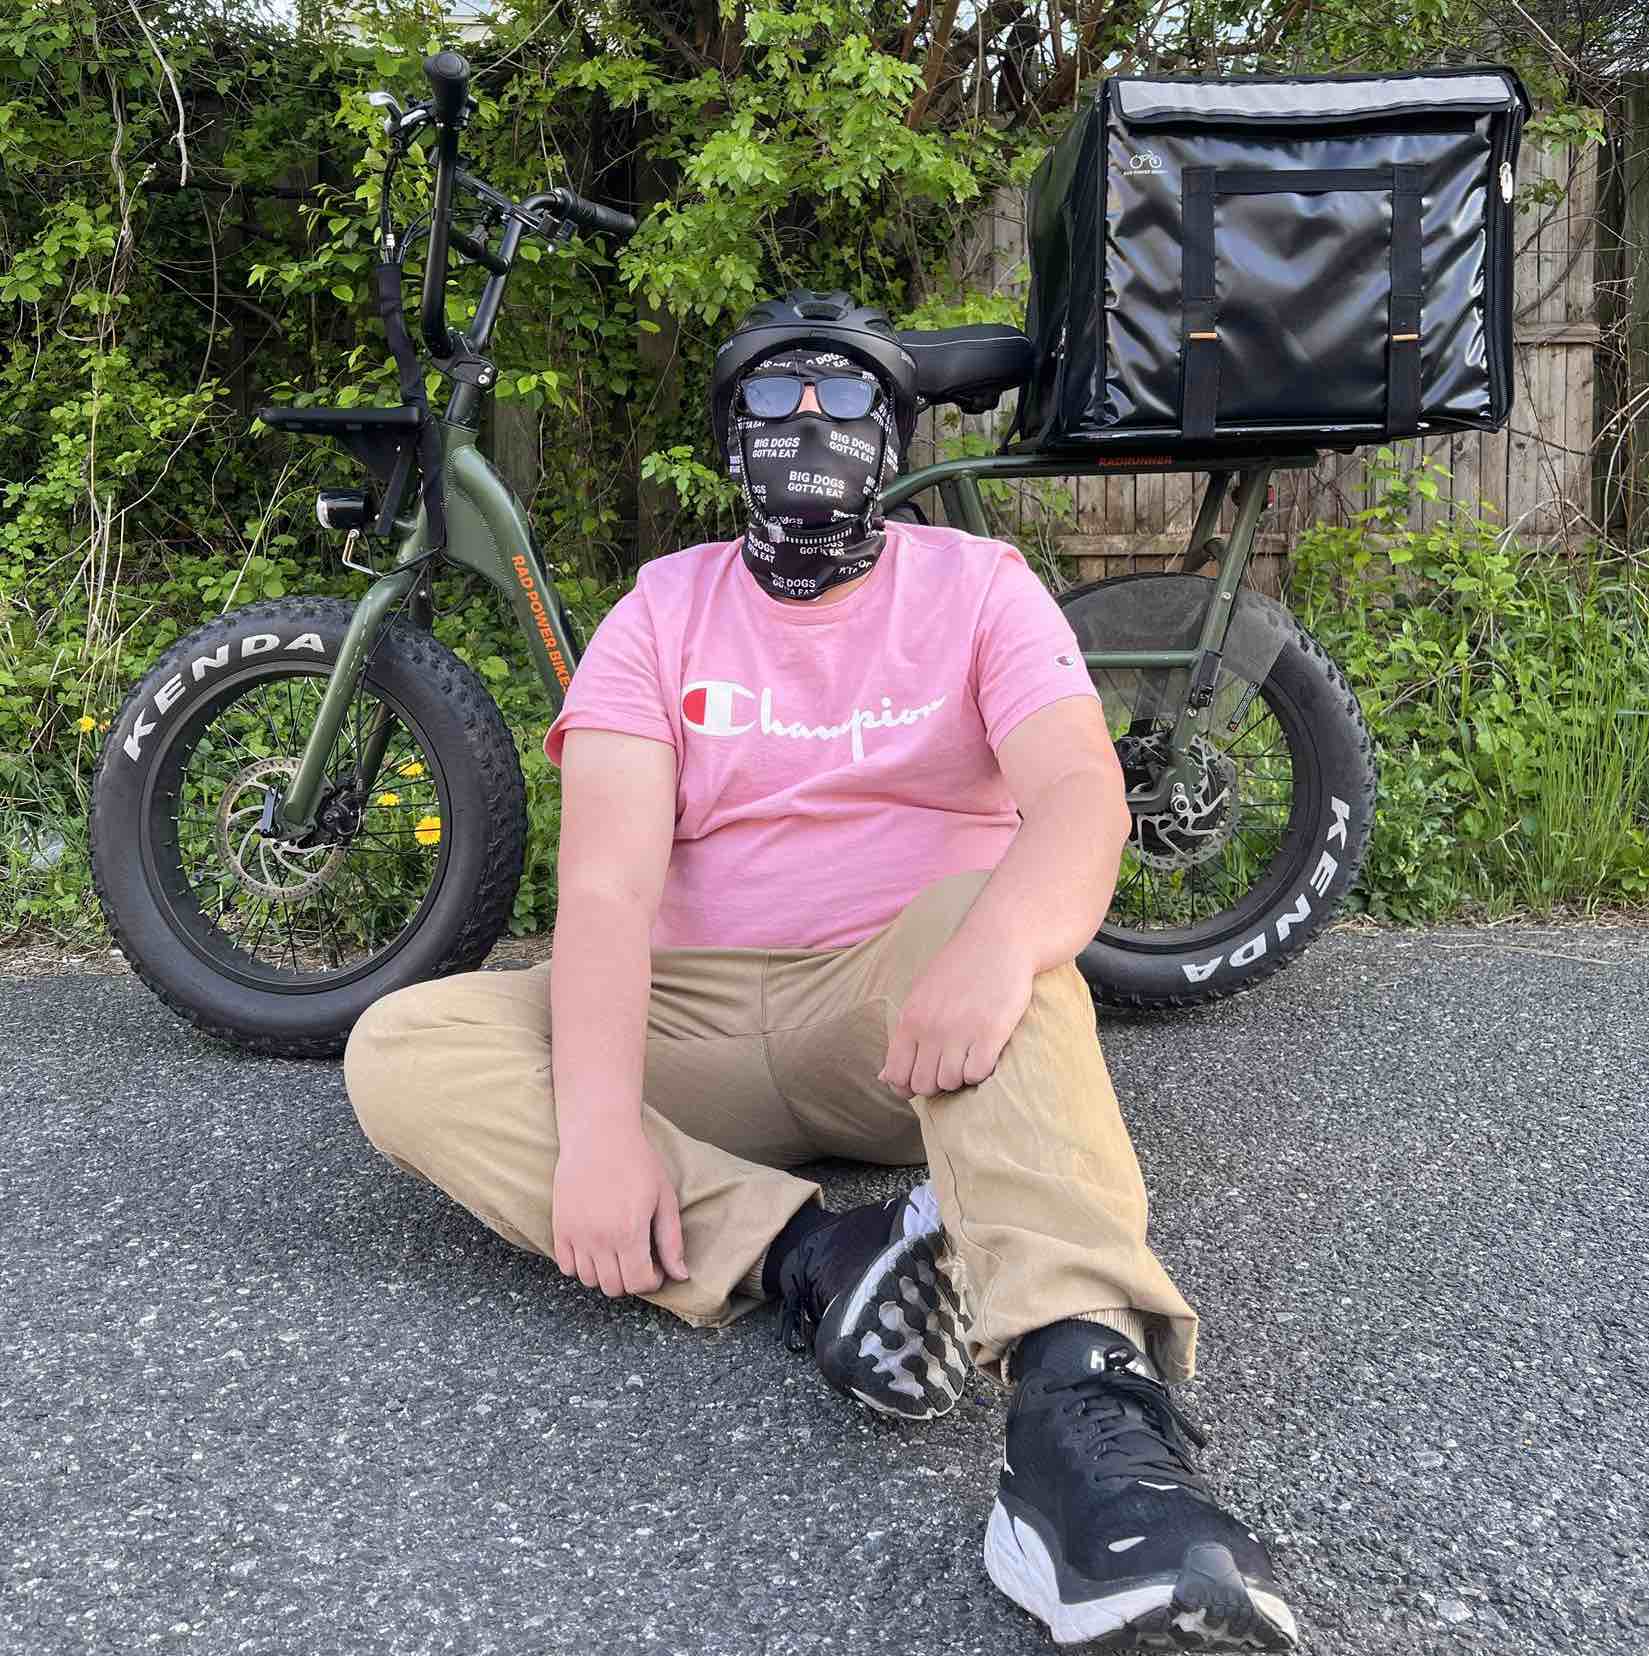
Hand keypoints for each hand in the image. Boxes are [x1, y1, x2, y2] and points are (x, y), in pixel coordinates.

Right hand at [552, 1121, 689, 1297]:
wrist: (599, 1134)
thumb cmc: (637, 1162)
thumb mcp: (664, 1198)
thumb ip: (671, 1241)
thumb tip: (680, 1275)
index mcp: (630, 1233)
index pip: (639, 1283)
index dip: (653, 1281)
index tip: (656, 1266)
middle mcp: (600, 1239)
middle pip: (614, 1287)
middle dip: (631, 1280)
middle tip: (638, 1259)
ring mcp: (577, 1235)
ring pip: (589, 1281)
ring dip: (606, 1274)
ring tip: (617, 1252)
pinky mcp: (560, 1227)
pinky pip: (566, 1266)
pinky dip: (580, 1265)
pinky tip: (595, 1247)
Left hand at [878, 933, 1034, 1099]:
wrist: (997, 940)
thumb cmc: (958, 969)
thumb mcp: (920, 996)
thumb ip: (904, 1038)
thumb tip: (883, 1078)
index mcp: (910, 1019)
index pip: (896, 1075)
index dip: (907, 1086)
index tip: (923, 1076)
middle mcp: (931, 1028)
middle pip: (923, 1085)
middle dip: (935, 1082)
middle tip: (949, 1064)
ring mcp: (960, 1031)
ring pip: (950, 1082)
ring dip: (959, 1076)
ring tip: (968, 1055)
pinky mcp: (991, 1032)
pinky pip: (977, 1074)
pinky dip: (980, 1071)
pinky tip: (984, 1052)